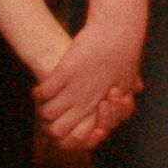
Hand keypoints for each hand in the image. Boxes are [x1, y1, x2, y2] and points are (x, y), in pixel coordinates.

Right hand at [34, 12, 142, 151]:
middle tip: (54, 116)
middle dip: (53, 125)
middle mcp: (88, 103)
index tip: (71, 123)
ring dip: (44, 109)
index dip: (71, 135)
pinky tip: (41, 89)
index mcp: (104, 109)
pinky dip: (39, 93)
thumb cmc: (125, 53)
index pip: (81, 137)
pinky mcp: (64, 72)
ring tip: (45, 103)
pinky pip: (43, 93)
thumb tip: (123, 100)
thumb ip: (124, 95)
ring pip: (47, 113)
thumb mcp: (128, 80)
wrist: (119, 30)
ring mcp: (75, 89)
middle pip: (58, 131)